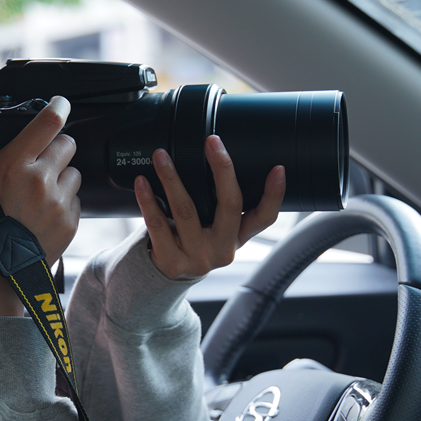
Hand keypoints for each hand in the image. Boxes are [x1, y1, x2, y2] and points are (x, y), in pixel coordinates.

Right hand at [0, 97, 80, 316]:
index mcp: (13, 165)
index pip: (49, 122)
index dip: (58, 107)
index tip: (60, 103)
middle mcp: (41, 180)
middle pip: (67, 144)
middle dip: (54, 147)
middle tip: (37, 162)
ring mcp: (58, 204)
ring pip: (74, 173)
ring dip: (60, 176)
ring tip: (37, 193)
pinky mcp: (70, 224)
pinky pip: (75, 201)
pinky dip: (62, 203)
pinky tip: (40, 215)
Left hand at [134, 135, 284, 280]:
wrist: (165, 279)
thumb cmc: (192, 244)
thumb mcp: (215, 232)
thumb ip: (222, 208)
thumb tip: (221, 160)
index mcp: (237, 238)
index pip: (264, 218)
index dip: (274, 195)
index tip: (277, 169)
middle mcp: (222, 249)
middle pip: (228, 205)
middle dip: (222, 169)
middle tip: (212, 142)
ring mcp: (197, 257)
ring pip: (185, 210)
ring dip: (172, 178)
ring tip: (161, 156)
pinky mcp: (171, 261)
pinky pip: (157, 224)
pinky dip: (148, 200)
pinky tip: (143, 182)